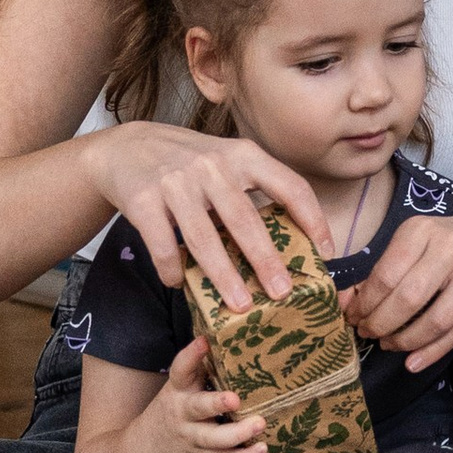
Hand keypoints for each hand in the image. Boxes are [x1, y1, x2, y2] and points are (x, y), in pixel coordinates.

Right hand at [96, 122, 330, 304]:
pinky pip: (163, 244)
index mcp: (244, 155)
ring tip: (240, 304)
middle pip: (245, 219)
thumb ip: (254, 189)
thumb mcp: (227, 161)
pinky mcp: (143, 199)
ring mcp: (175, 182)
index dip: (313, 219)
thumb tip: (290, 242)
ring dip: (223, 275)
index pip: (290, 186)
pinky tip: (179, 284)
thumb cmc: (189, 162)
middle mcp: (212, 165)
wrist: (125, 147)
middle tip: (283, 293)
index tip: (326, 252)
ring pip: (204, 237)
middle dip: (266, 260)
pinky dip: (173, 269)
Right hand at [154, 335, 266, 452]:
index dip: (191, 355)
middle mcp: (184, 413)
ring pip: (213, 439)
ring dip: (237, 434)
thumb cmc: (176, 404)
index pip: (180, 369)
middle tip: (235, 398)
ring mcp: (193, 437)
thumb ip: (201, 366)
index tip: (204, 342)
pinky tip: (261, 449)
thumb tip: (235, 332)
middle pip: (197, 409)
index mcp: (179, 389)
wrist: (147, 445)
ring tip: (259, 425)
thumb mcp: (181, 383)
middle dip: (215, 404)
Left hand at [351, 209, 452, 373]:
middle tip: (369, 334)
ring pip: (435, 321)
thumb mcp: (418, 243)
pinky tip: (413, 361)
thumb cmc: (452, 244)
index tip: (354, 318)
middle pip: (408, 300)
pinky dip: (431, 352)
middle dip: (381, 325)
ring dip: (405, 341)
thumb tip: (345, 304)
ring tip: (389, 344)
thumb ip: (384, 270)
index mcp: (423, 229)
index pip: (385, 275)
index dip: (365, 304)